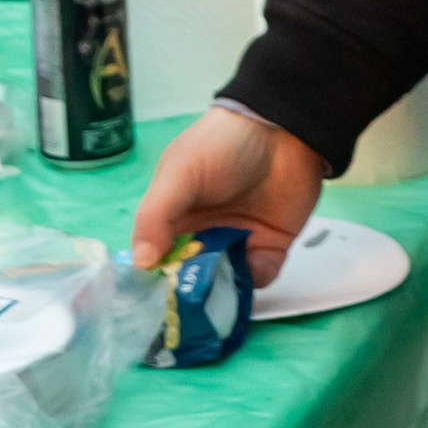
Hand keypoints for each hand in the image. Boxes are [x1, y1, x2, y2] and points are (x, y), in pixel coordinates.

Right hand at [133, 103, 326, 288]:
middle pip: (189, 281)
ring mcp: (235, 245)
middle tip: (195, 299)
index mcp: (171, 221)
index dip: (156, 282)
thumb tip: (142, 262)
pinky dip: (256, 277)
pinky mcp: (269, 248)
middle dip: (190, 294)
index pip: (155, 262)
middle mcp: (201, 238)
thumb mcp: (179, 172)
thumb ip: (155, 216)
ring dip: (223, 290)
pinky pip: (258, 278)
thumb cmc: (223, 144)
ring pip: (222, 285)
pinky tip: (255, 261)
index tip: (159, 300)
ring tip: (225, 282)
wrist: (285, 127)